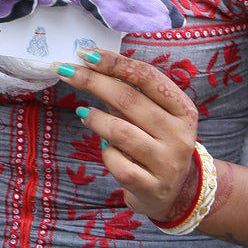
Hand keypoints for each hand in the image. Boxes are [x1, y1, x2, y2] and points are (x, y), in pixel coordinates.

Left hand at [61, 48, 200, 223]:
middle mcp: (179, 135)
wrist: (174, 193)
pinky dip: (104, 152)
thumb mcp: (154, 117)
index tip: (86, 54)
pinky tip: (105, 148)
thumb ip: (130, 94)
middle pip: (129, 100)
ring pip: (119, 132)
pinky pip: (116, 162)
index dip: (115, 63)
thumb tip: (90, 67)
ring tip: (83, 113)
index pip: (149, 77)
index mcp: (183, 110)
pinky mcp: (151, 186)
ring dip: (95, 118)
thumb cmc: (156, 143)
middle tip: (64, 70)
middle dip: (92, 81)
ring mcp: (167, 163)